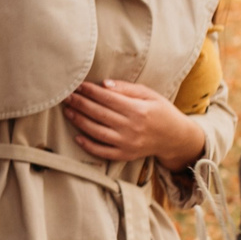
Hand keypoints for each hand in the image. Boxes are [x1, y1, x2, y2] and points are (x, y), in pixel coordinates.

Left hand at [63, 79, 206, 168]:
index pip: (108, 98)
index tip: (78, 85)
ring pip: (97, 132)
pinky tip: (77, 136)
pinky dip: (88, 145)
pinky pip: (102, 152)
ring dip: (79, 121)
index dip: (90, 91)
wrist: (174, 137)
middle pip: (99, 114)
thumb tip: (104, 84)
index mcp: (138, 110)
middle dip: (80, 103)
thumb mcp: (149, 94)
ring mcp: (127, 143)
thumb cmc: (161, 111)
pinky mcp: (125, 155)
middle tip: (66, 96)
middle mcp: (131, 127)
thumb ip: (126, 89)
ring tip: (68, 111)